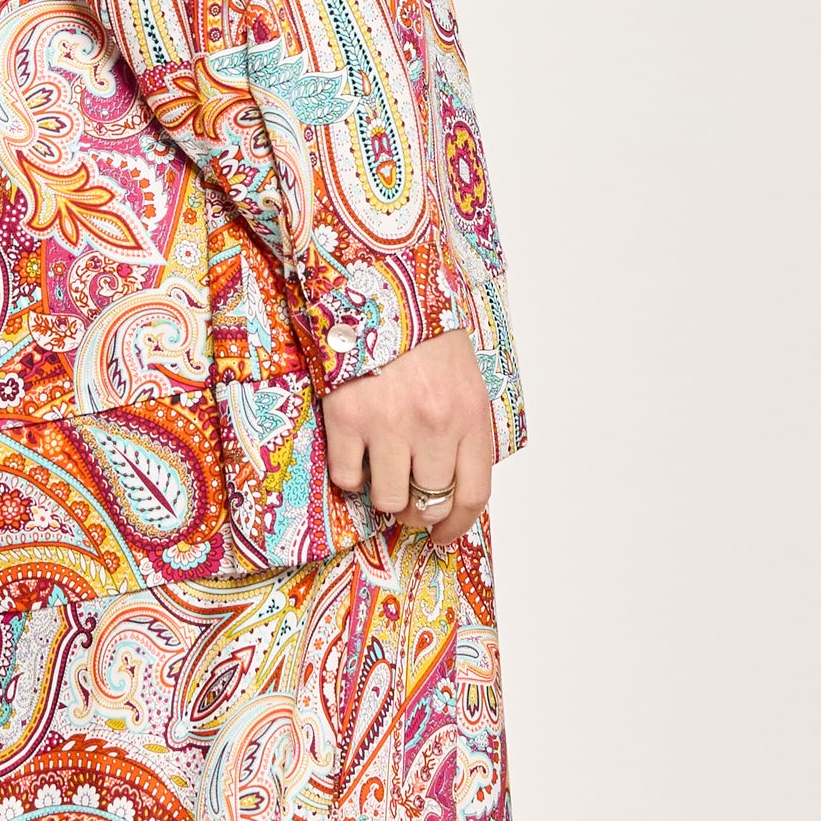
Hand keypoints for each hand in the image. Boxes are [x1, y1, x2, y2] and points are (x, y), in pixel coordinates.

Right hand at [320, 327, 493, 546]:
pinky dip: (349, 476)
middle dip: (420, 511)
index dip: (457, 525)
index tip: (443, 536)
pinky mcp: (347, 417)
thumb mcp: (462, 376)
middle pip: (431, 502)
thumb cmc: (422, 331)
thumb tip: (451, 482)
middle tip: (408, 503)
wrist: (375, 284)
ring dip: (385, 496)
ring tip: (380, 474)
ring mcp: (389, 423)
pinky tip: (353, 453)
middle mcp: (433, 425)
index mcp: (469, 414)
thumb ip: (463, 427)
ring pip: (391, 500)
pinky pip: (347, 477)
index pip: (473, 494)